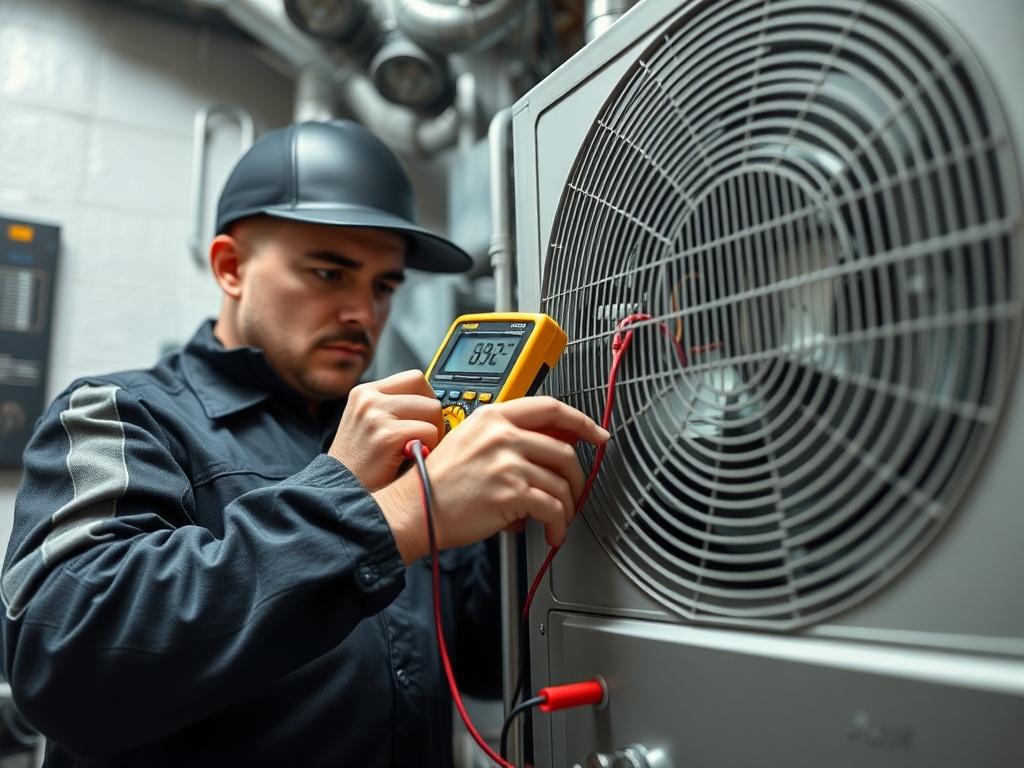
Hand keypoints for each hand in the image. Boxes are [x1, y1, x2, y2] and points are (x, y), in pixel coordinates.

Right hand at [328, 369, 442, 490]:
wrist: (341, 492)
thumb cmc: (360, 464)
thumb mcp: (369, 424)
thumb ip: (394, 407)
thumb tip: (434, 403)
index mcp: (365, 392)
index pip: (414, 378)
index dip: (427, 399)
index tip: (425, 418)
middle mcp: (369, 398)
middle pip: (426, 391)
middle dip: (433, 416)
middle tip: (424, 437)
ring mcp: (376, 415)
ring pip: (433, 410)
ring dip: (433, 433)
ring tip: (416, 448)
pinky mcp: (387, 435)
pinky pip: (430, 432)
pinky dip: (429, 447)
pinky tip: (412, 458)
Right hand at [373, 396, 609, 562]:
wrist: (415, 509)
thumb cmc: (437, 483)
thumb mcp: (469, 442)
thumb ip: (505, 439)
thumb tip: (547, 451)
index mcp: (493, 416)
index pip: (550, 407)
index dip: (581, 421)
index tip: (596, 434)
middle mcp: (502, 434)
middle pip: (564, 449)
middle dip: (577, 477)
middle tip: (574, 492)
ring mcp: (508, 461)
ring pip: (562, 483)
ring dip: (567, 508)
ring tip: (557, 520)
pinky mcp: (512, 491)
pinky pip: (553, 508)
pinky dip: (558, 525)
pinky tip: (551, 532)